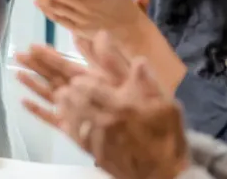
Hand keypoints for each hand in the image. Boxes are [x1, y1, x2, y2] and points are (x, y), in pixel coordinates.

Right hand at [16, 32, 131, 120]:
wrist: (146, 143)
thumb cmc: (140, 111)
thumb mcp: (126, 81)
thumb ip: (112, 60)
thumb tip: (101, 34)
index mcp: (92, 80)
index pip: (66, 66)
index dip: (50, 56)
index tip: (33, 46)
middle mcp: (81, 93)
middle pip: (53, 77)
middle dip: (36, 66)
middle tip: (18, 55)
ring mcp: (75, 111)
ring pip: (50, 95)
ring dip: (33, 84)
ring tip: (17, 74)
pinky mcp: (72, 129)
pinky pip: (52, 118)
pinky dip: (38, 110)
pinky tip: (24, 103)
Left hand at [54, 62, 187, 178]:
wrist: (164, 172)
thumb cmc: (167, 135)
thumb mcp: (166, 105)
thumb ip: (149, 82)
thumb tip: (138, 60)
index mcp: (123, 106)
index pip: (90, 88)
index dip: (79, 82)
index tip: (76, 79)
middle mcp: (107, 121)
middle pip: (76, 101)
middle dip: (68, 91)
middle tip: (65, 87)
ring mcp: (99, 139)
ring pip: (71, 117)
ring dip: (64, 106)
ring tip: (60, 97)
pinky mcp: (95, 152)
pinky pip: (74, 136)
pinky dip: (66, 124)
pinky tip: (64, 118)